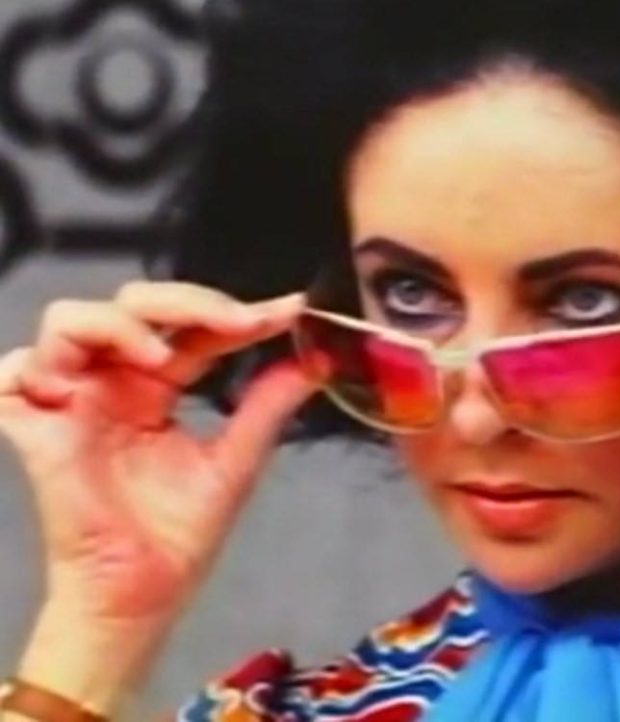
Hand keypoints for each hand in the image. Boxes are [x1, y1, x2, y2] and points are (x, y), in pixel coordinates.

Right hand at [0, 281, 314, 623]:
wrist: (142, 594)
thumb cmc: (179, 535)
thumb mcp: (234, 461)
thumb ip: (267, 406)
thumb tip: (314, 360)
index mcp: (156, 388)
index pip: (194, 330)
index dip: (237, 314)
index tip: (287, 311)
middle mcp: (112, 383)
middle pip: (134, 305)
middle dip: (186, 300)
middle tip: (237, 321)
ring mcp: (71, 400)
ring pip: (71, 320)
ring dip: (119, 325)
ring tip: (165, 356)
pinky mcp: (34, 427)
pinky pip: (12, 373)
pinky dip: (38, 365)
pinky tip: (79, 385)